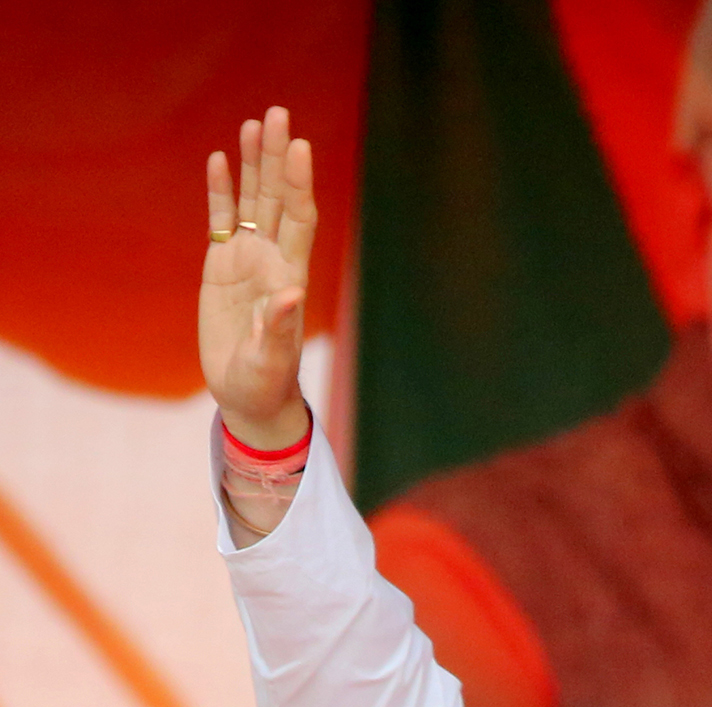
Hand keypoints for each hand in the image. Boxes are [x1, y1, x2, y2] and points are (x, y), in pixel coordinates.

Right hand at [200, 106, 315, 447]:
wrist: (248, 396)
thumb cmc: (264, 384)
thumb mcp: (270, 360)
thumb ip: (280, 328)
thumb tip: (292, 295)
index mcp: (288, 277)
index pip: (298, 219)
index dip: (298, 183)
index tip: (299, 145)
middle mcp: (271, 261)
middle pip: (276, 198)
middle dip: (277, 157)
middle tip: (278, 112)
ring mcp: (247, 261)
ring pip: (251, 202)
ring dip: (253, 164)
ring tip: (254, 123)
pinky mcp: (222, 267)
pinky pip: (221, 221)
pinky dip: (221, 192)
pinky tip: (220, 160)